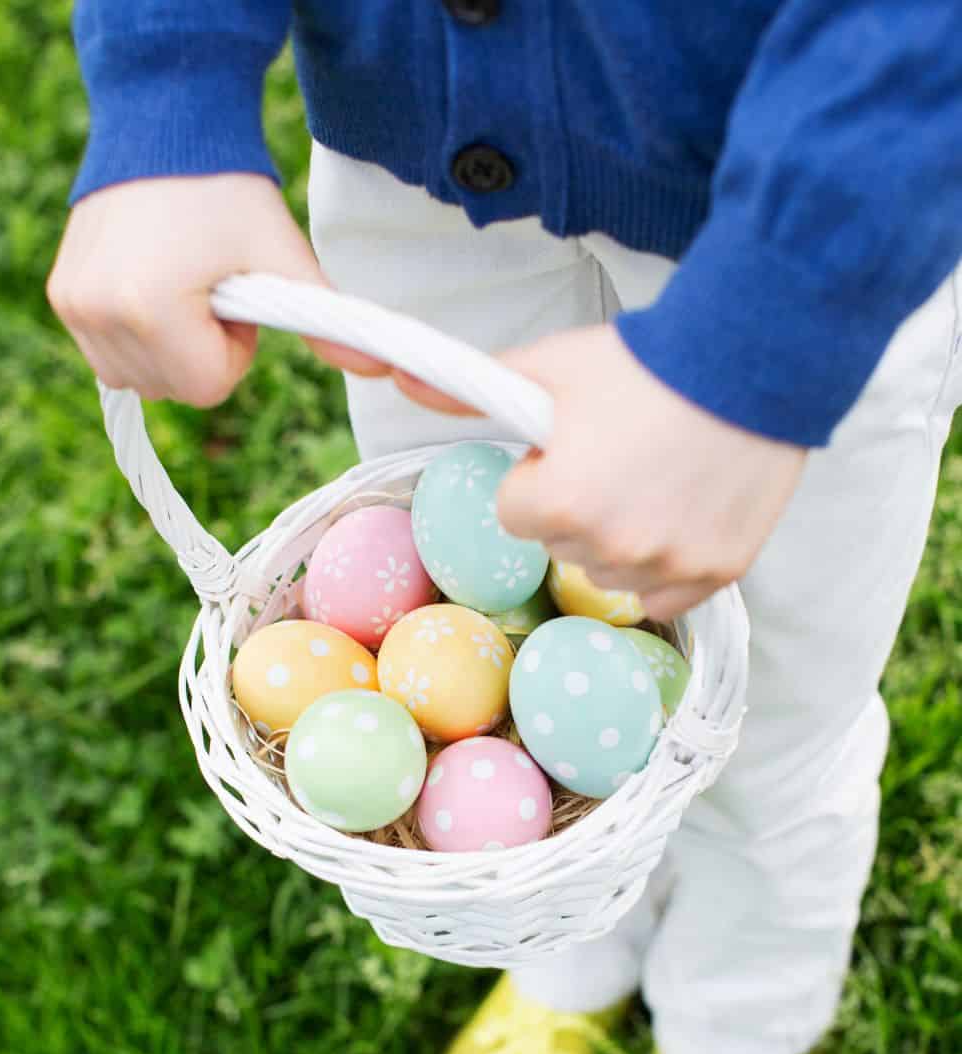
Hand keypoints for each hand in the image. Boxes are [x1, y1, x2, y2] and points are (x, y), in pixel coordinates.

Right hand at [47, 174, 389, 405]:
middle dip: (203, 351)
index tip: (237, 296)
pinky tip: (151, 285)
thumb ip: (326, 321)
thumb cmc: (229, 191)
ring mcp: (73, 306)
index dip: (235, 349)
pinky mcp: (61, 296)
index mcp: (149, 309)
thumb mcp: (283, 256)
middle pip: (174, 389)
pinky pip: (109, 356)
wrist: (165, 124)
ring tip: (181, 282)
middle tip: (210, 285)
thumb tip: (380, 368)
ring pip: (141, 379)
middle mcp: (99, 313)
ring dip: (171, 349)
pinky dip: (138, 338)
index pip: (209, 387)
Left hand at [395, 325, 805, 619]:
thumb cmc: (644, 361)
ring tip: (656, 478)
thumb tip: (401, 378)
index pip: (514, 514)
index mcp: (560, 501)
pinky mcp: (717, 573)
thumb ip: (474, 388)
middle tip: (619, 455)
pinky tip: (680, 513)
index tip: (572, 447)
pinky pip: (665, 595)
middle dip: (577, 508)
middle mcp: (610, 545)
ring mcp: (667, 564)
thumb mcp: (552, 366)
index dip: (538, 478)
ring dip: (619, 540)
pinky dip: (667, 565)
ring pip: (611, 572)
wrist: (753, 356)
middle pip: (561, 546)